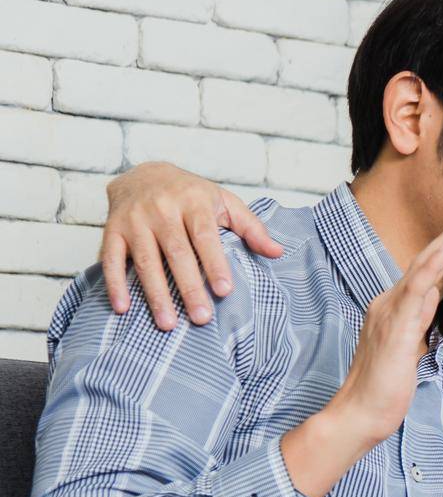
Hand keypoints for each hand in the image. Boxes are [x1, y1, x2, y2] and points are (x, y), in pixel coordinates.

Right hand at [101, 162, 283, 329]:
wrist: (143, 173)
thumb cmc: (192, 195)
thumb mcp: (224, 202)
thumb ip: (251, 227)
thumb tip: (277, 252)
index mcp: (193, 202)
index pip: (205, 237)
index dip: (215, 264)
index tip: (225, 291)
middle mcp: (161, 209)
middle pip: (177, 253)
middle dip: (189, 287)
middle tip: (201, 318)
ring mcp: (134, 220)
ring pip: (145, 261)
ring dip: (156, 294)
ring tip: (167, 323)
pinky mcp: (112, 229)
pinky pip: (111, 258)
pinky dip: (115, 284)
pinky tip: (123, 308)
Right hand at [325, 205, 442, 444]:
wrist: (360, 414)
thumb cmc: (385, 387)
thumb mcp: (409, 347)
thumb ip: (418, 320)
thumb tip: (431, 296)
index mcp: (394, 307)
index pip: (429, 271)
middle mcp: (389, 302)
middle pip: (428, 259)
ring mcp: (390, 311)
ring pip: (424, 265)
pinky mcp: (395, 327)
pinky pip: (416, 289)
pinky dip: (434, 265)